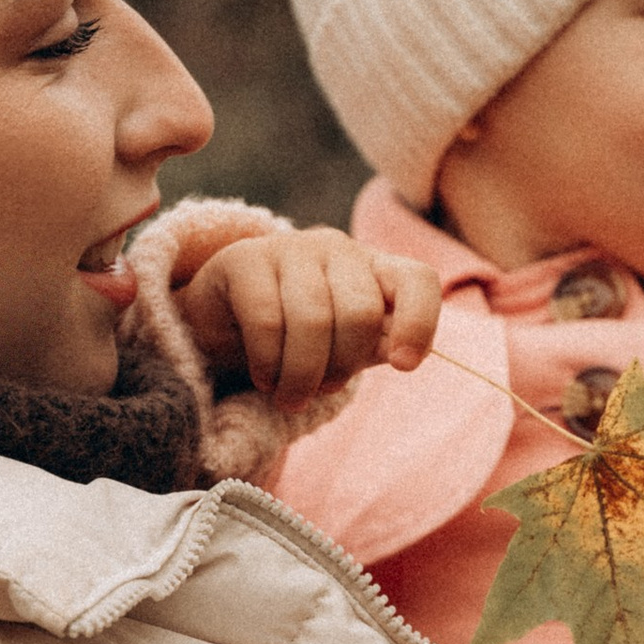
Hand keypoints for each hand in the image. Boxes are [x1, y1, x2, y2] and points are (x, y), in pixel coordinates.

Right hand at [177, 230, 441, 409]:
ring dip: (302, 375)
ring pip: (313, 320)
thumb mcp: (346, 346)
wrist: (223, 326)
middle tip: (321, 390)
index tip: (403, 365)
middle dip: (342, 366)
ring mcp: (289, 247)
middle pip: (360, 312)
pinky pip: (267, 322)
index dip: (419, 323)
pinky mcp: (244, 259)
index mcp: (373, 267)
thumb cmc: (298, 339)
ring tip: (290, 395)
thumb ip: (378, 345)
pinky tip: (264, 377)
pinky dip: (268, 364)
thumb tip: (404, 354)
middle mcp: (336, 247)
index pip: (417, 280)